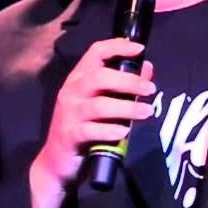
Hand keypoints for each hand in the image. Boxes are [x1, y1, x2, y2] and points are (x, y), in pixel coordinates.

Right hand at [31, 38, 156, 189]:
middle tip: (151, 89)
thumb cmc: (84, 126)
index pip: (96, 52)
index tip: (140, 49)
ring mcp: (68, 113)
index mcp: (79, 78)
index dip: (118, 47)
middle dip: (129, 81)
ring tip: (146, 111)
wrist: (57, 161)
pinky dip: (109, 130)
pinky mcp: (69, 135)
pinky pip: (90, 130)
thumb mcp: (102, 101)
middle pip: (100, 77)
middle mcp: (71, 91)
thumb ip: (124, 85)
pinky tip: (124, 132)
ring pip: (99, 105)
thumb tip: (147, 68)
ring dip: (127, 107)